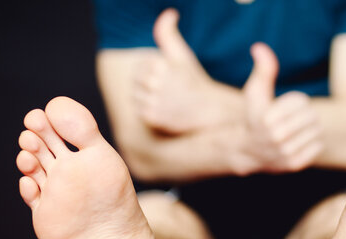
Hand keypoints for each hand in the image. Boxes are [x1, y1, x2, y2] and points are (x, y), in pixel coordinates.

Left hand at [132, 9, 235, 134]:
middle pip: (135, 81)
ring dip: (147, 98)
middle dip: (149, 85)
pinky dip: (149, 111)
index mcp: (160, 64)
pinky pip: (140, 112)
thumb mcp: (183, 55)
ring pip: (135, 96)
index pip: (140, 66)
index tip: (169, 78)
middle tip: (168, 90)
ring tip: (167, 100)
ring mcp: (153, 101)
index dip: (154, 72)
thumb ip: (168, 34)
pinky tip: (165, 110)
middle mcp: (155, 83)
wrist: (209, 111)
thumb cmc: (195, 81)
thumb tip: (169, 13)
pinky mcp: (152, 117)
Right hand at [242, 43, 322, 172]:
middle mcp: (275, 138)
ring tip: (297, 129)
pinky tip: (299, 142)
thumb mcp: (255, 92)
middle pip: (311, 116)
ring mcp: (285, 153)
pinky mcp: (294, 165)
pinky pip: (317, 146)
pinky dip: (312, 142)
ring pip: (316, 131)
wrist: (248, 151)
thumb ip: (262, 69)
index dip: (296, 102)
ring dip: (310, 128)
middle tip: (295, 118)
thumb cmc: (254, 116)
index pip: (301, 102)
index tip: (285, 107)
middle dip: (305, 114)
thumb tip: (260, 48)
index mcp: (267, 118)